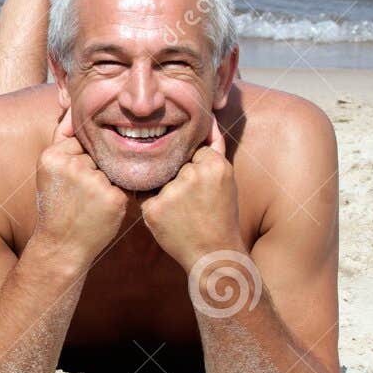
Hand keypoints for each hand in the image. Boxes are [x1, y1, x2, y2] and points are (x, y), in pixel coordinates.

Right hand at [32, 110, 128, 263]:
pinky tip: (101, 210)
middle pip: (97, 154)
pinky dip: (117, 195)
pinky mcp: (112, 196)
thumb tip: (74, 106)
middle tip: (79, 196)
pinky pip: (123, 184)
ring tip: (89, 203)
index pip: (81, 143)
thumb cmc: (58, 205)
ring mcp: (93, 181)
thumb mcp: (50, 171)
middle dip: (94, 172)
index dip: (81, 162)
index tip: (70, 183)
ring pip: (111, 168)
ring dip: (107, 183)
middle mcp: (71, 165)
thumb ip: (63, 140)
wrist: (61, 246)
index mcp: (52, 156)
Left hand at [139, 117, 243, 270]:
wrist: (214, 254)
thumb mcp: (226, 178)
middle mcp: (193, 175)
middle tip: (195, 204)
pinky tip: (171, 219)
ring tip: (184, 213)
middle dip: (180, 179)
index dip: (196, 168)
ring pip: (159, 178)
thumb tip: (207, 119)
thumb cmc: (221, 214)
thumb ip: (214, 149)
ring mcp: (172, 192)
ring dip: (166, 190)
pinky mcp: (154, 208)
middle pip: (175, 162)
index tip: (204, 189)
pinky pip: (145, 195)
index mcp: (214, 165)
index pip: (193, 150)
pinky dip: (154, 204)